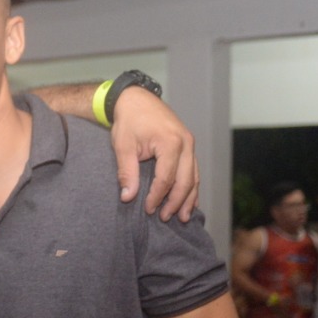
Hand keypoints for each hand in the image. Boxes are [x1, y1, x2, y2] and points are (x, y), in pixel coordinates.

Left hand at [110, 87, 197, 221]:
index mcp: (170, 142)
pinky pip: (194, 170)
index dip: (157, 196)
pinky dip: (191, 186)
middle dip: (176, 202)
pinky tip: (189, 200)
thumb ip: (126, 172)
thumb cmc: (129, 121)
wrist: (136, 99)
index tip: (148, 209)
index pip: (166, 178)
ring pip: (194, 177)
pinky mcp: (188, 145)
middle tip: (164, 218)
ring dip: (189, 198)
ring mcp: (190, 144)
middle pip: (185, 181)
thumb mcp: (123, 146)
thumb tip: (128, 197)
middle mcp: (186, 143)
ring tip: (183, 217)